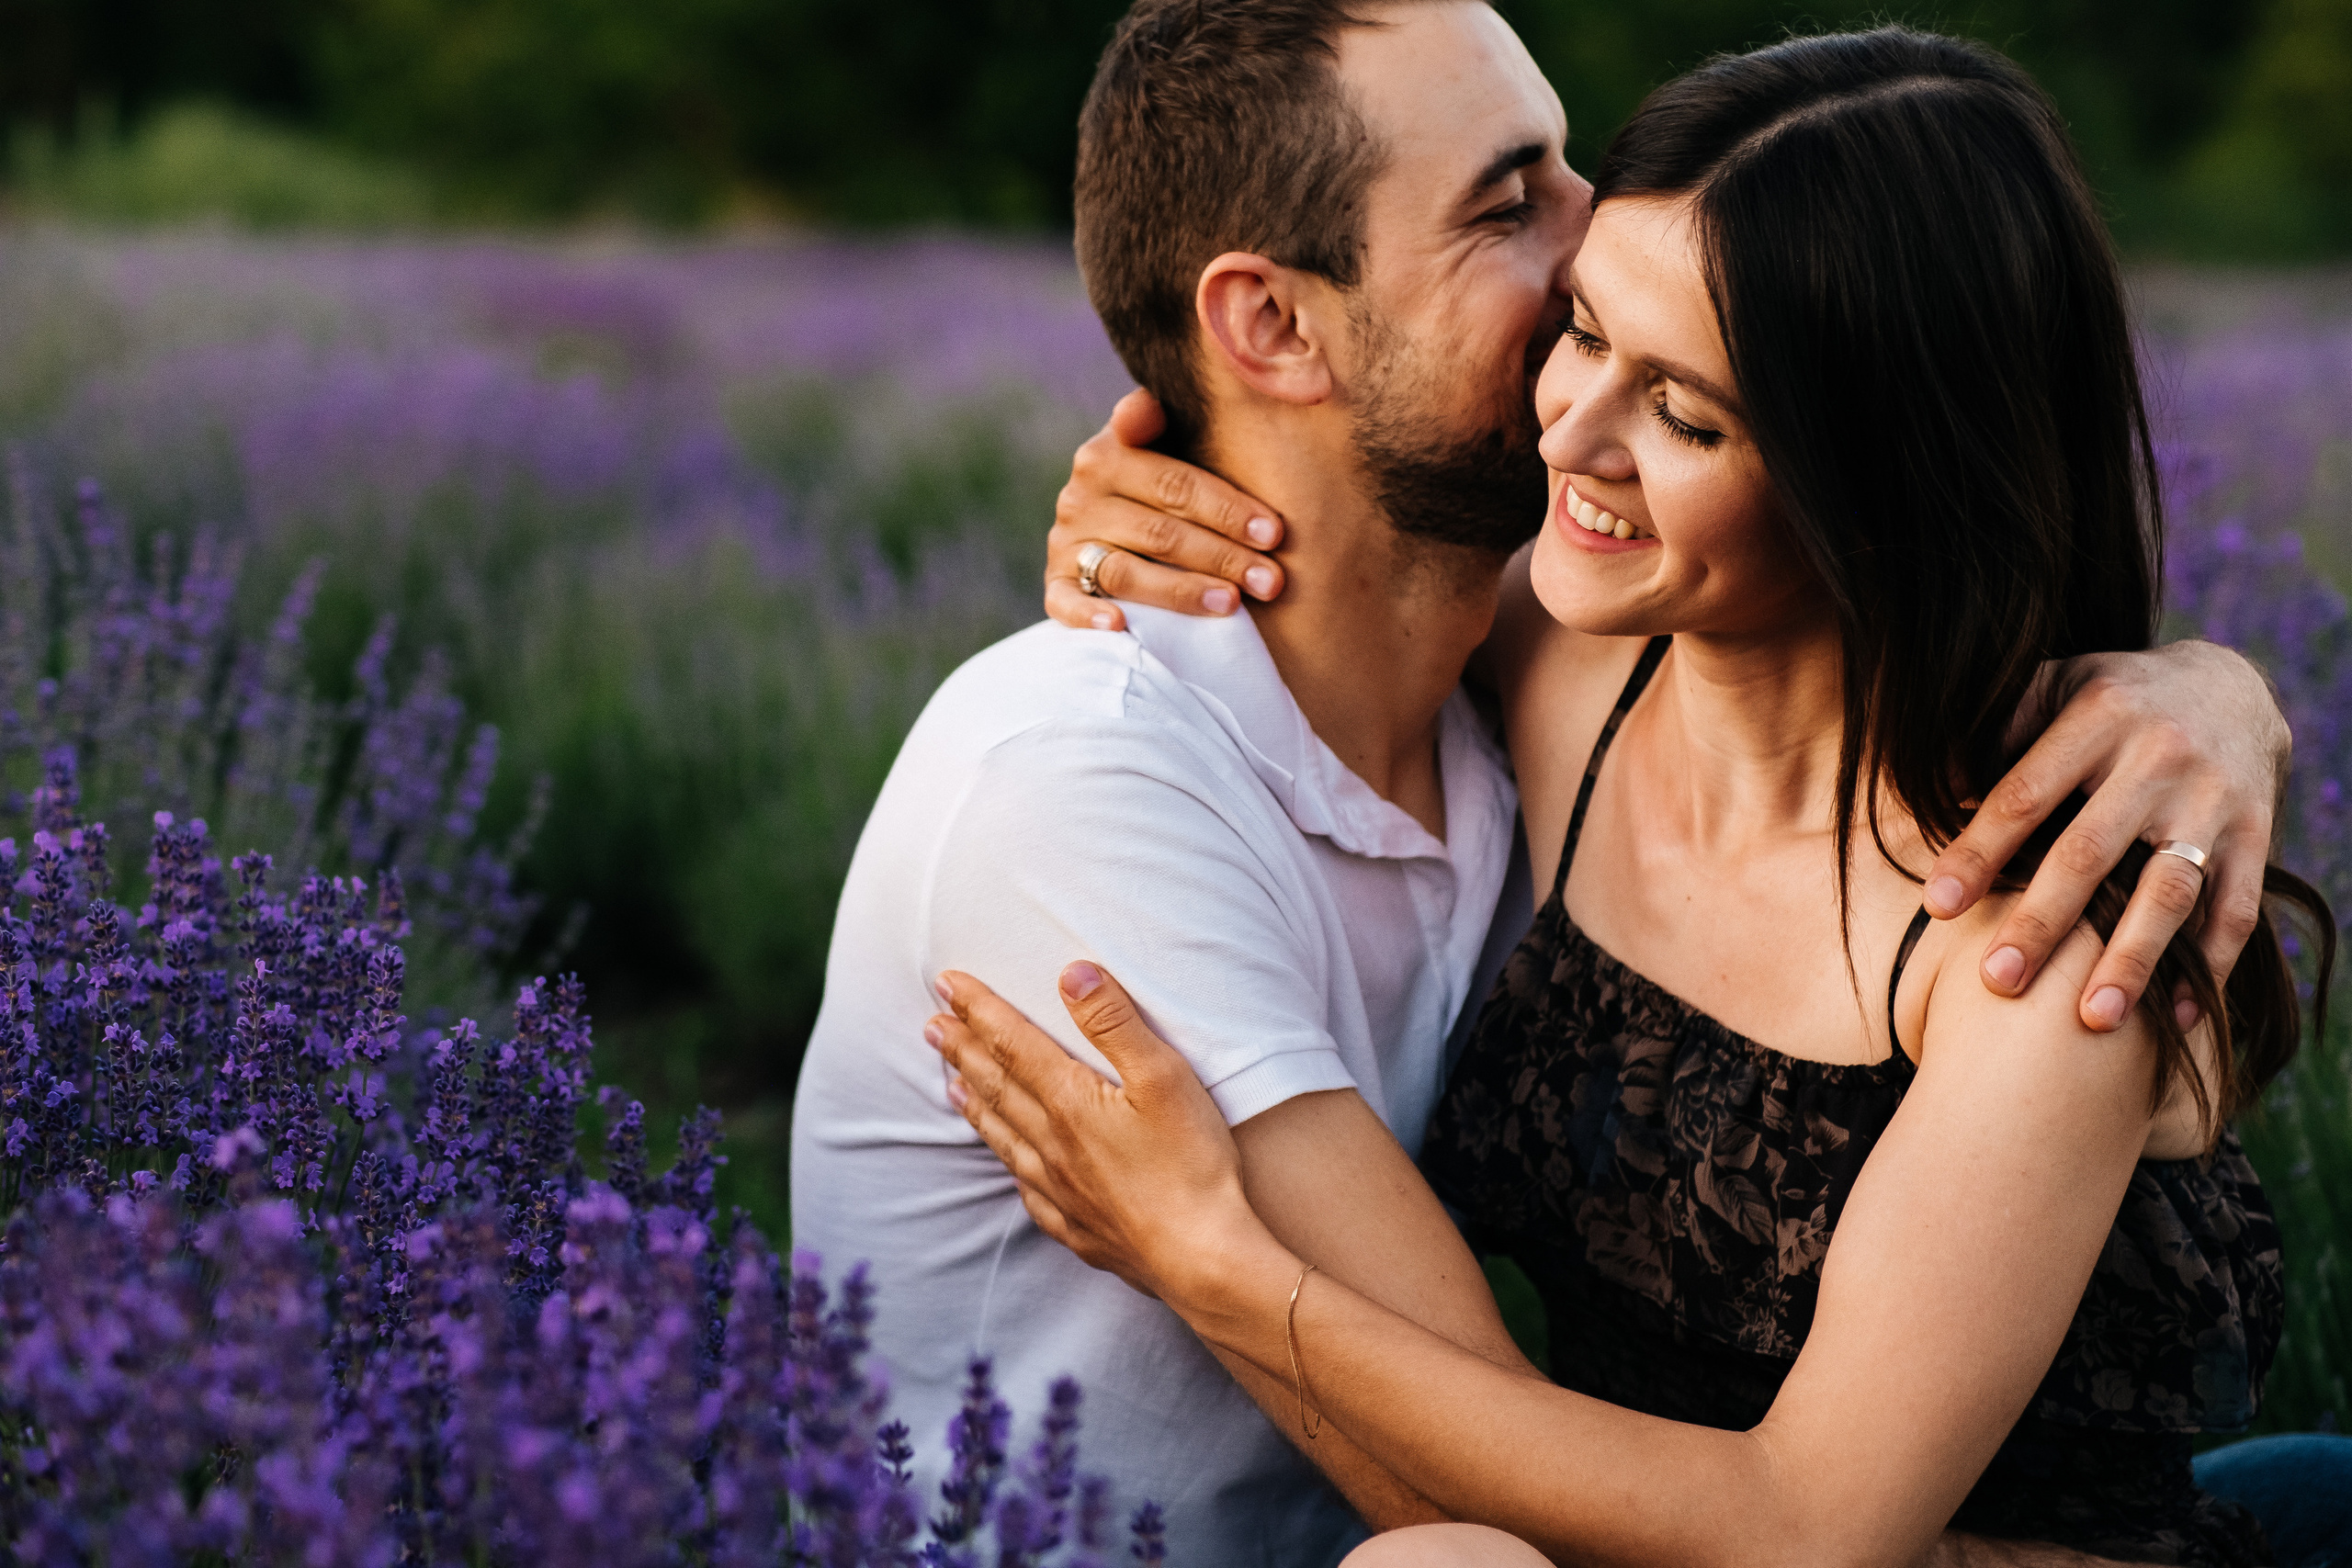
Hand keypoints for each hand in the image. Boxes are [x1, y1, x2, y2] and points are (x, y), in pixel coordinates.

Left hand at [926, 961, 1266, 1301]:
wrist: (1201, 1259)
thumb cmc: (1191, 1164)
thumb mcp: (1163, 1077)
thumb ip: (1115, 1022)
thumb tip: (1071, 974)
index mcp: (1071, 1102)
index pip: (1013, 1043)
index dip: (979, 1010)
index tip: (946, 985)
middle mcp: (1053, 1145)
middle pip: (998, 1088)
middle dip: (963, 1051)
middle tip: (932, 1026)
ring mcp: (1062, 1191)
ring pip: (1005, 1138)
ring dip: (975, 1106)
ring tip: (950, 1086)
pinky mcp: (1080, 1228)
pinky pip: (1029, 1192)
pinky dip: (1010, 1167)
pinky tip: (1012, 1166)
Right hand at [1045, 389, 1287, 631]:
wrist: (1112, 516)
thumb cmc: (1163, 483)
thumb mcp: (1169, 443)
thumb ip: (1166, 421)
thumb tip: (1148, 405)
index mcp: (1108, 454)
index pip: (1175, 484)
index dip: (1226, 508)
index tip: (1274, 532)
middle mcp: (1080, 497)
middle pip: (1160, 532)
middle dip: (1223, 557)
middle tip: (1273, 581)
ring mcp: (1065, 544)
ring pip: (1125, 572)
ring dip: (1180, 590)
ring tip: (1231, 604)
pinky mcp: (1055, 586)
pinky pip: (1066, 603)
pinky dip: (1088, 616)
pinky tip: (1120, 626)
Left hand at [1921, 642, 2287, 1032]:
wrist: (2236, 688)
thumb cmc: (2114, 699)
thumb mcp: (2059, 684)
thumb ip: (2000, 726)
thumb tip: (1937, 785)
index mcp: (2098, 716)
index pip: (2026, 795)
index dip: (1980, 852)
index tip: (1938, 907)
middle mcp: (2159, 758)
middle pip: (2090, 851)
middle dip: (2043, 921)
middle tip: (1999, 980)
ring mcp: (2213, 801)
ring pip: (2168, 891)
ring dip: (2130, 960)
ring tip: (2091, 1020)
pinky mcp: (2258, 837)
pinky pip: (2235, 911)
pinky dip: (2208, 968)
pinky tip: (2179, 1019)